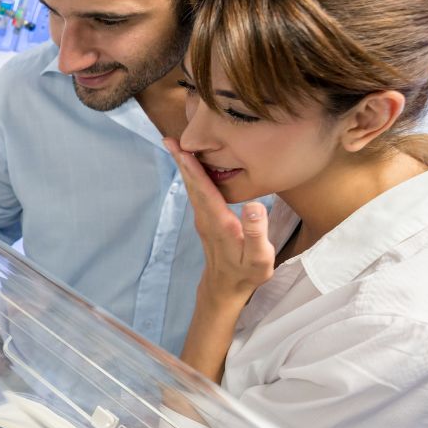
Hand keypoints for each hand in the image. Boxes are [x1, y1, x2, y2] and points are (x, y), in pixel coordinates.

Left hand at [163, 138, 272, 300]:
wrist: (226, 288)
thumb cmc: (246, 273)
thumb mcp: (259, 258)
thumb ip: (256, 233)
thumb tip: (253, 207)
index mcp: (219, 223)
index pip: (204, 190)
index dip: (194, 169)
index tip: (182, 149)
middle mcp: (206, 218)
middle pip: (192, 185)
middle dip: (181, 161)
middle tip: (169, 139)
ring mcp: (203, 219)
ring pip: (192, 188)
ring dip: (184, 167)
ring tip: (176, 147)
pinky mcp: (205, 220)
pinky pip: (197, 193)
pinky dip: (192, 177)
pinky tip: (191, 168)